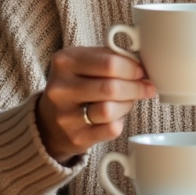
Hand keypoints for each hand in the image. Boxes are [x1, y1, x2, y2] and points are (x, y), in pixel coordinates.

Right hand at [36, 47, 156, 163]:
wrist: (49, 121)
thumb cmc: (75, 85)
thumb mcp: (82, 62)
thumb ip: (108, 57)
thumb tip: (141, 65)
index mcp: (64, 62)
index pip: (108, 63)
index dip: (132, 68)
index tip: (141, 71)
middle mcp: (61, 89)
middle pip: (111, 87)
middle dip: (136, 87)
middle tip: (145, 87)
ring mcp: (66, 116)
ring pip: (110, 109)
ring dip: (127, 104)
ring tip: (128, 100)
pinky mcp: (76, 137)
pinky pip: (111, 129)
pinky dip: (120, 121)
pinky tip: (116, 116)